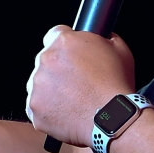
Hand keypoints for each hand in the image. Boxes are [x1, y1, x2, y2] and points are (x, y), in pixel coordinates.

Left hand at [25, 26, 134, 146]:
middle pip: (46, 60)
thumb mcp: (119, 50)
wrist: (112, 118)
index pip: (55, 34)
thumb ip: (105, 38)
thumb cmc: (116, 85)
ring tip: (73, 100)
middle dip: (59, 69)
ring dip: (52, 89)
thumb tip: (102, 36)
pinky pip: (36, 106)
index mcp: (64, 41)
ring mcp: (37, 84)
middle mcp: (46, 59)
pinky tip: (66, 112)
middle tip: (77, 82)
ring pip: (40, 83)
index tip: (70, 55)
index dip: (65, 45)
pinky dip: (48, 110)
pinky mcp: (34, 107)